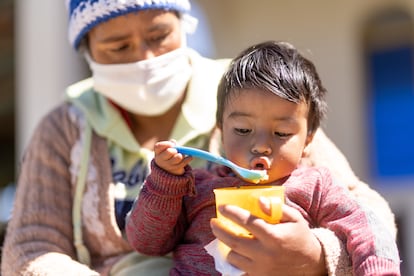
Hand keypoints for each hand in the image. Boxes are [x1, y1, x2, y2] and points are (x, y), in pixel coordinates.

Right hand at [154, 141, 191, 174]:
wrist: (168, 170)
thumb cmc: (169, 155)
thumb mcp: (168, 149)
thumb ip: (171, 144)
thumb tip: (173, 142)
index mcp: (158, 152)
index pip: (159, 146)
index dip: (166, 144)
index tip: (171, 144)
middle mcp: (161, 159)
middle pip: (169, 152)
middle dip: (174, 150)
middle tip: (176, 151)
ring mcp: (167, 166)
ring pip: (178, 158)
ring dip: (182, 154)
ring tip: (181, 154)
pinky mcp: (175, 170)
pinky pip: (183, 163)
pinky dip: (188, 159)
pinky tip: (190, 157)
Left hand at [210, 203, 325, 275]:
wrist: (313, 265)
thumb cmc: (301, 237)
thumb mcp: (295, 219)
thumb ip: (277, 208)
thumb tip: (259, 200)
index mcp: (273, 236)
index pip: (247, 221)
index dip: (232, 213)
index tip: (222, 207)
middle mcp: (265, 253)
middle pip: (234, 240)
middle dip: (219, 230)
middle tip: (213, 222)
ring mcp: (261, 268)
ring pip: (234, 256)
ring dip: (227, 245)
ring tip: (225, 236)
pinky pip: (240, 269)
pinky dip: (235, 259)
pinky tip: (234, 251)